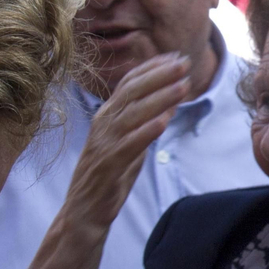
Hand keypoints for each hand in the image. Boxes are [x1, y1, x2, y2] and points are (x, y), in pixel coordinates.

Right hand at [65, 54, 192, 228]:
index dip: (153, 68)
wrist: (84, 211)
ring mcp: (105, 143)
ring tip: (183, 86)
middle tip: (184, 63)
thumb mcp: (132, 145)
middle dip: (160, 75)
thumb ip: (147, 124)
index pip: (130, 84)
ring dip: (160, 98)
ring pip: (133, 114)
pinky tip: (163, 121)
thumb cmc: (109, 176)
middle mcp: (104, 124)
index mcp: (108, 116)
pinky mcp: (108, 164)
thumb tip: (170, 104)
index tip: (175, 57)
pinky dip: (146, 131)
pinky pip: (128, 145)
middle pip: (132, 92)